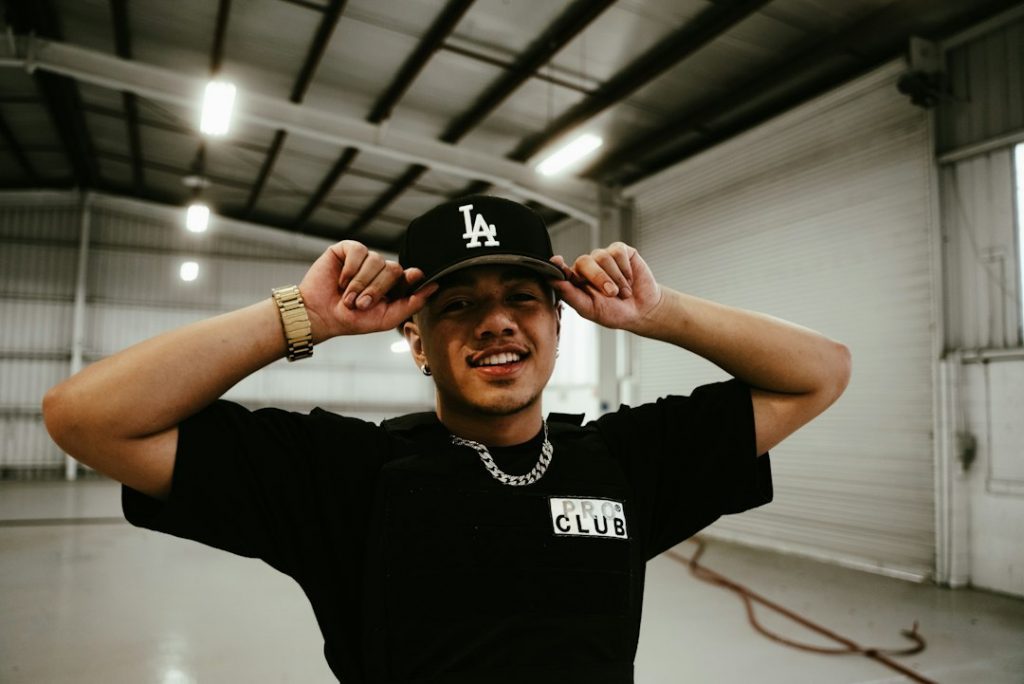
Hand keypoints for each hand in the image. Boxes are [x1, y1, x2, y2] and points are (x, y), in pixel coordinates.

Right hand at [299, 241, 437, 341]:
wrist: (320, 316)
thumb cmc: (351, 320)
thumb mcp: (385, 318)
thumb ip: (410, 304)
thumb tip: (434, 288)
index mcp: (392, 286)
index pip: (410, 275)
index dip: (413, 277)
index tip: (415, 277)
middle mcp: (380, 270)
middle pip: (393, 269)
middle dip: (376, 289)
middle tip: (361, 304)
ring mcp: (364, 259)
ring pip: (376, 260)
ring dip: (361, 283)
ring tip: (347, 297)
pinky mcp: (347, 250)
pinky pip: (359, 251)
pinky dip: (350, 269)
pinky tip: (341, 281)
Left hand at [550, 242, 662, 331]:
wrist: (642, 310)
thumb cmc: (614, 312)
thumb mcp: (590, 309)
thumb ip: (570, 295)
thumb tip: (553, 281)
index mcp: (575, 280)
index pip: (562, 269)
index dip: (558, 265)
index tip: (556, 262)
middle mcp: (587, 266)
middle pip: (585, 261)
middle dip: (600, 278)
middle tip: (612, 294)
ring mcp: (603, 257)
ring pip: (603, 257)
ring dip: (616, 278)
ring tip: (623, 292)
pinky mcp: (620, 251)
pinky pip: (618, 252)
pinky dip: (625, 268)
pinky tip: (629, 279)